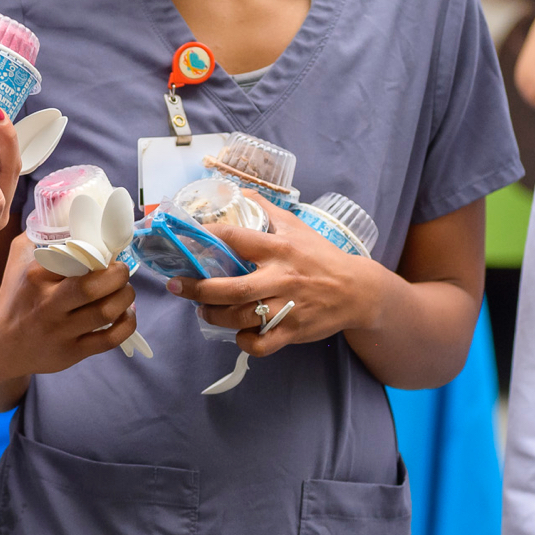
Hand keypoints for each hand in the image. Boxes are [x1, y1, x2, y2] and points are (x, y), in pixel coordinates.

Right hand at [0, 233, 136, 377]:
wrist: (1, 345)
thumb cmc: (16, 296)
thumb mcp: (18, 259)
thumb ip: (40, 236)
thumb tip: (72, 212)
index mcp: (35, 276)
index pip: (75, 258)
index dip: (100, 252)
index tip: (109, 250)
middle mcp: (47, 304)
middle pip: (93, 285)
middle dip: (118, 273)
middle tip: (121, 269)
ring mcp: (60, 331)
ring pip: (106, 311)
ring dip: (126, 296)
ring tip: (125, 289)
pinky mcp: (71, 353)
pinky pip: (110, 339)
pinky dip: (127, 324)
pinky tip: (126, 314)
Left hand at [171, 197, 400, 356]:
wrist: (357, 291)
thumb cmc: (321, 256)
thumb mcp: (297, 227)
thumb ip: (267, 210)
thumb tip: (238, 190)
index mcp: (279, 249)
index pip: (236, 238)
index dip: (207, 238)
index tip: (185, 240)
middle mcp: (281, 277)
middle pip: (232, 288)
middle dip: (198, 289)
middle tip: (177, 286)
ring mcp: (287, 308)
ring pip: (240, 318)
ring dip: (214, 316)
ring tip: (203, 310)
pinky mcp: (293, 331)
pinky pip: (261, 344)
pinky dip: (245, 342)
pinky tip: (239, 333)